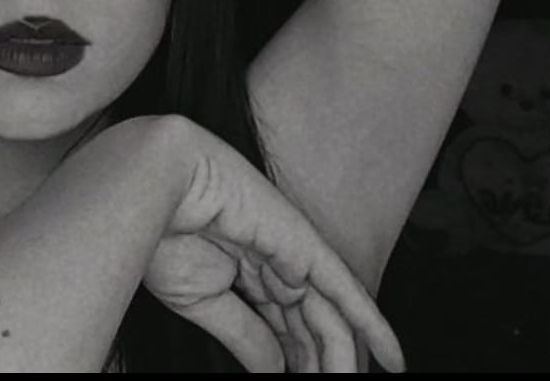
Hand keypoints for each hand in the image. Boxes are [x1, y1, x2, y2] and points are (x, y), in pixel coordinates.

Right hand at [143, 116, 404, 372]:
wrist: (155, 187)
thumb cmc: (165, 233)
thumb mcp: (202, 301)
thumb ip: (245, 335)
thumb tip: (275, 371)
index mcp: (244, 273)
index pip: (282, 329)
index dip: (292, 364)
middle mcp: (273, 263)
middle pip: (309, 328)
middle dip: (318, 367)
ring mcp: (291, 253)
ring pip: (328, 320)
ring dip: (342, 363)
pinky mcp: (304, 245)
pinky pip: (346, 292)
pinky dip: (372, 326)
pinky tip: (393, 360)